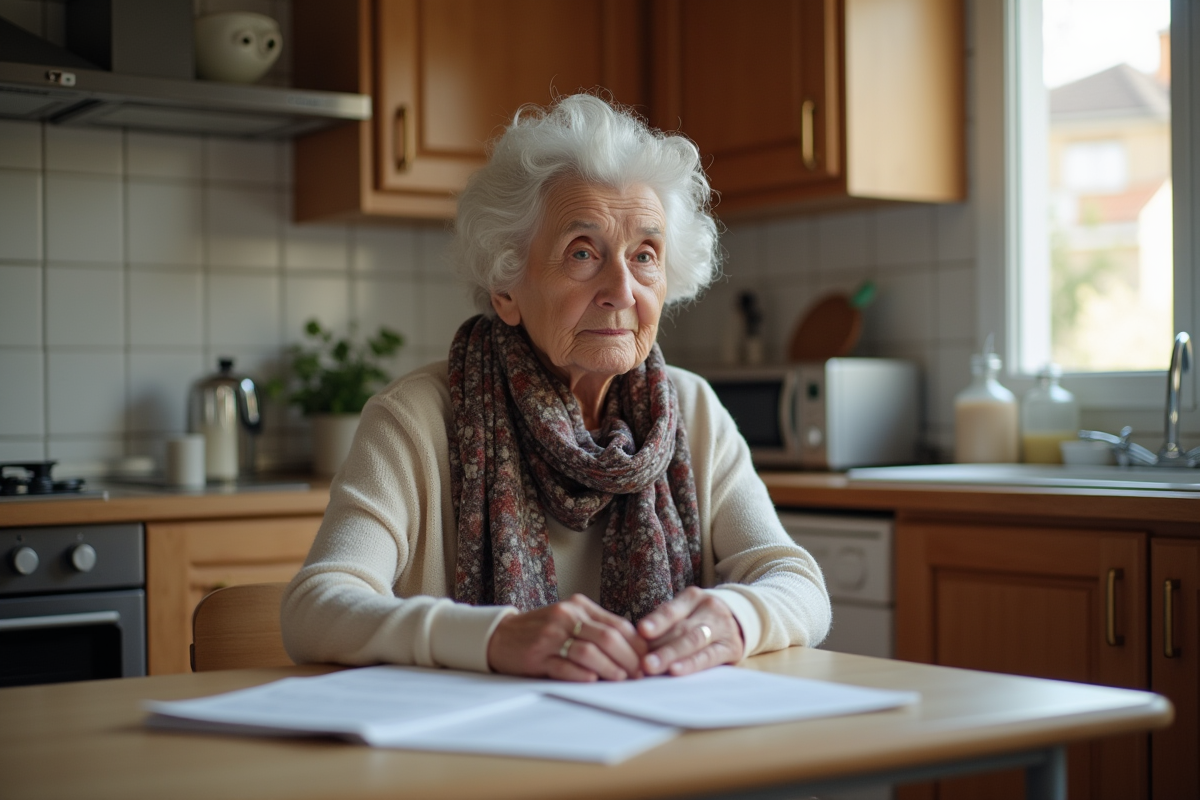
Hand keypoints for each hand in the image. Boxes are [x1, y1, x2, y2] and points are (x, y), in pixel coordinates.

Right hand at [487, 594, 647, 681]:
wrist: (500, 636)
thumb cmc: (541, 630)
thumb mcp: (570, 620)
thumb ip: (596, 628)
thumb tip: (633, 649)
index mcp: (579, 606)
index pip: (617, 624)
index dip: (636, 644)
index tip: (648, 660)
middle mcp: (566, 616)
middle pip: (607, 637)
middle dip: (628, 658)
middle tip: (640, 674)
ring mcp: (551, 635)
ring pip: (588, 652)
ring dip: (609, 668)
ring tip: (621, 679)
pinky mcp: (537, 655)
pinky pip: (563, 666)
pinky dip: (581, 674)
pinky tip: (593, 681)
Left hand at [637, 587, 744, 676]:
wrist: (739, 619)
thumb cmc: (700, 618)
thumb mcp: (685, 612)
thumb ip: (665, 624)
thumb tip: (635, 644)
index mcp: (693, 597)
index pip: (671, 610)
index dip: (657, 621)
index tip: (641, 631)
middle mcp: (709, 608)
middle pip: (682, 629)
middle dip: (660, 646)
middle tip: (642, 661)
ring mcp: (722, 628)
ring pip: (694, 641)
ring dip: (671, 655)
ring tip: (652, 667)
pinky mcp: (731, 647)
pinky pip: (709, 657)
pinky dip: (691, 664)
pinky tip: (676, 671)